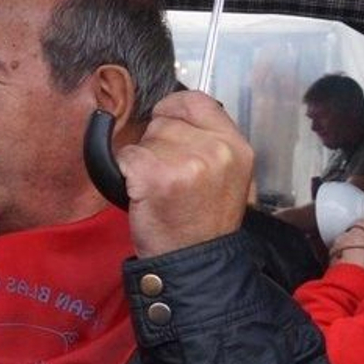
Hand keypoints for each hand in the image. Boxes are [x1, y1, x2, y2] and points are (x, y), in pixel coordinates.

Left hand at [117, 91, 251, 257]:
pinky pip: (126, 157)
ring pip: (144, 140)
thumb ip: (208, 142)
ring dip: (142, 162)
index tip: (165, 123)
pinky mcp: (156, 176)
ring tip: (158, 190)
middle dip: (156, 145)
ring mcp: (187, 162)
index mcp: (237, 146)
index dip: (173, 110)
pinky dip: (125, 174)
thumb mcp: (227, 176)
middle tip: (167, 178)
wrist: (195, 263)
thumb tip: (172, 115)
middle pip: (164, 122)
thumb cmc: (203, 224)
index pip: (197, 100)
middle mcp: (216, 150)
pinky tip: (142, 194)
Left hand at [327, 219, 363, 280]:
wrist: (348, 287)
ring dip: (360, 250)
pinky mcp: (332, 259)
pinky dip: (352, 257)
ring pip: (350, 244)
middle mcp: (343, 237)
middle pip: (358, 234)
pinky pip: (344, 253)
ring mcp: (336, 248)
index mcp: (356, 233)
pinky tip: (361, 266)